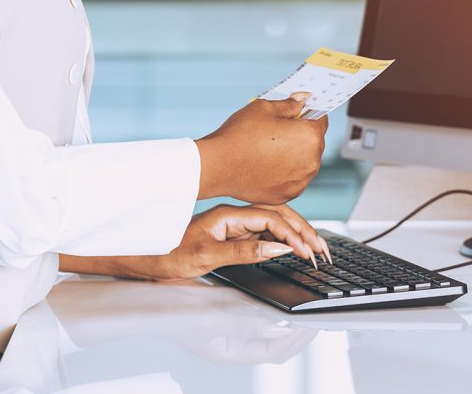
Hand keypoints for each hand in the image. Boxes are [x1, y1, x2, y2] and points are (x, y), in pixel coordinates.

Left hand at [142, 202, 329, 282]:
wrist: (149, 254)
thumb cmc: (171, 253)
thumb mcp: (208, 256)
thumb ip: (244, 251)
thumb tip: (276, 248)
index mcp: (228, 215)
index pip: (270, 219)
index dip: (292, 234)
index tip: (307, 251)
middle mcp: (233, 216)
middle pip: (277, 217)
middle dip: (303, 230)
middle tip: (322, 248)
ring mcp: (233, 224)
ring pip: (273, 223)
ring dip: (295, 234)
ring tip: (316, 247)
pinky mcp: (231, 234)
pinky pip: (263, 231)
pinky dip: (282, 238)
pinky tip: (293, 245)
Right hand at [194, 92, 327, 203]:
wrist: (219, 166)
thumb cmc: (240, 135)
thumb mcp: (264, 108)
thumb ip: (289, 104)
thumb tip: (303, 99)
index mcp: (310, 137)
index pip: (321, 119)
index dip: (308, 113)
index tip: (298, 112)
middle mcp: (311, 162)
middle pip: (314, 142)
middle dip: (300, 134)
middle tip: (276, 129)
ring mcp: (300, 181)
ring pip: (304, 162)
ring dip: (294, 154)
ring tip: (267, 147)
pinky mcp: (287, 195)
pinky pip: (292, 178)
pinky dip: (284, 171)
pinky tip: (265, 163)